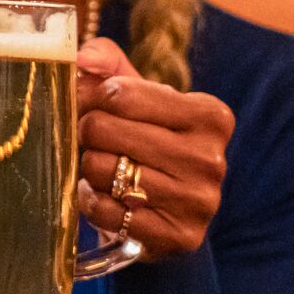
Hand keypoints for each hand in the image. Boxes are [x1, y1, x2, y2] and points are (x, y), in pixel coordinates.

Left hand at [74, 37, 233, 259]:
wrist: (171, 208)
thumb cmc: (149, 138)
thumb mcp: (140, 95)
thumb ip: (109, 62)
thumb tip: (82, 57)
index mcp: (210, 114)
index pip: (118, 93)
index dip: (90, 98)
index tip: (91, 106)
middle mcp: (211, 158)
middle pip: (103, 129)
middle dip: (87, 132)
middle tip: (93, 139)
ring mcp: (198, 201)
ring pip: (101, 170)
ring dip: (89, 168)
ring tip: (104, 167)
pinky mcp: (181, 236)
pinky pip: (106, 210)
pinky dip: (92, 201)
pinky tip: (105, 195)